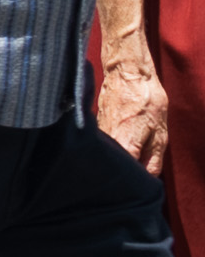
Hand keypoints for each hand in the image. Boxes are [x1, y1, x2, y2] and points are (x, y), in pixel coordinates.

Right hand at [103, 51, 171, 181]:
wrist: (127, 72)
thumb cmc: (146, 98)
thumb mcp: (160, 131)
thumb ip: (154, 158)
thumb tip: (148, 178)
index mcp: (125, 146)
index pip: (127, 176)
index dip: (134, 183)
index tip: (140, 185)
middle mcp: (107, 143)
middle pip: (114, 168)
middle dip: (125, 173)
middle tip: (137, 170)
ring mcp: (99, 134)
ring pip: (109, 157)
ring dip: (119, 159)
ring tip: (130, 154)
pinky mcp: (95, 127)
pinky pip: (105, 145)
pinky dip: (113, 148)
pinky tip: (122, 142)